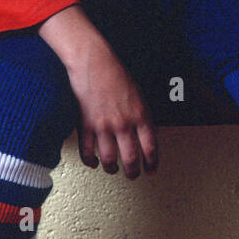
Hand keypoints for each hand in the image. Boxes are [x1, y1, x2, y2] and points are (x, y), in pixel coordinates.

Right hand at [38, 6, 157, 178]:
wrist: (94, 62)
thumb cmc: (117, 75)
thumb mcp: (139, 96)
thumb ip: (142, 117)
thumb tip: (145, 136)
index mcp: (141, 116)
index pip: (151, 148)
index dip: (152, 163)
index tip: (151, 170)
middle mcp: (124, 124)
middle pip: (131, 159)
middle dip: (133, 172)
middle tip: (133, 175)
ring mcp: (104, 126)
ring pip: (110, 160)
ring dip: (112, 169)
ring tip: (113, 169)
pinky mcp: (86, 125)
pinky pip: (88, 152)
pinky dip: (91, 161)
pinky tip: (94, 162)